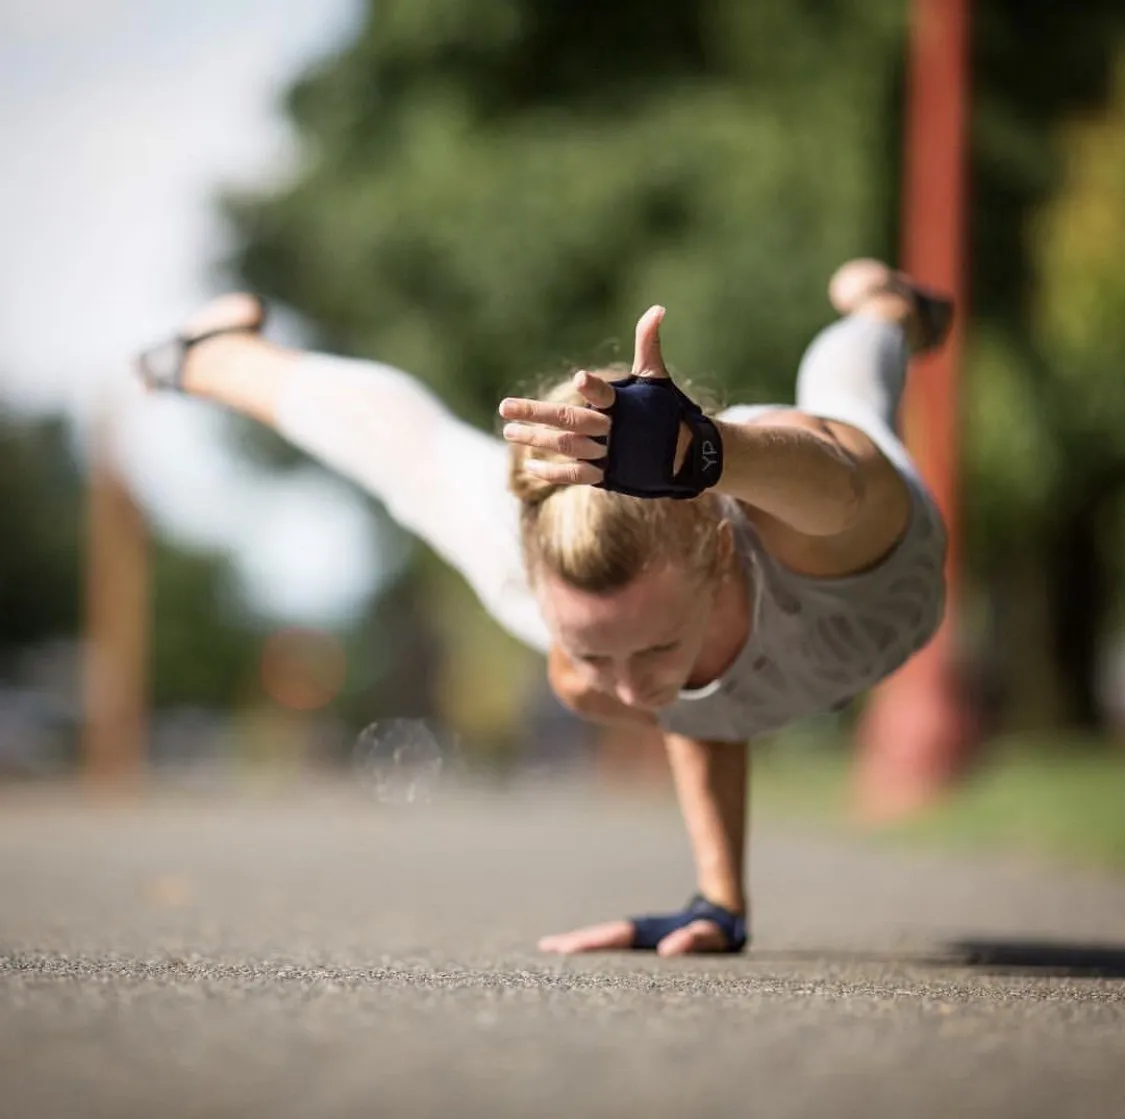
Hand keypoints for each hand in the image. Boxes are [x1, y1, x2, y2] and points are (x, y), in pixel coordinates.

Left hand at [498, 305, 689, 485]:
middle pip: (571, 421)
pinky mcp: (607, 474)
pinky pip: (575, 475)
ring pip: (567, 447)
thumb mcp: (656, 377)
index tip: (579, 378)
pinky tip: (528, 465)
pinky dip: (552, 473)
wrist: (684, 455)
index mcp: (625, 405)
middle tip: (504, 407)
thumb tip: (658, 308)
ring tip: (508, 432)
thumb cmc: (664, 411)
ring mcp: (609, 453)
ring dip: (536, 440)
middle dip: (537, 414)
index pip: (606, 394)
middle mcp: (614, 430)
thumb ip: (647, 343)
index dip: (594, 387)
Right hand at [538, 916, 732, 956]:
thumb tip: (669, 950)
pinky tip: (577, 955)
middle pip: (598, 935)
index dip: (588, 943)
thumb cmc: (716, 932)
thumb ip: (693, 941)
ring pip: (600, 938)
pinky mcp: (639, 942)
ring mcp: (636, 935)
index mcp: (646, 931)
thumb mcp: (709, 937)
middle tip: (544, 948)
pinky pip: (610, 946)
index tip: (563, 950)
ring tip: (550, 949)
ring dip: (577, 943)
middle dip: (573, 942)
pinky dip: (590, 948)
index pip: (611, 937)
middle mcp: (636, 931)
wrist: (719, 913)